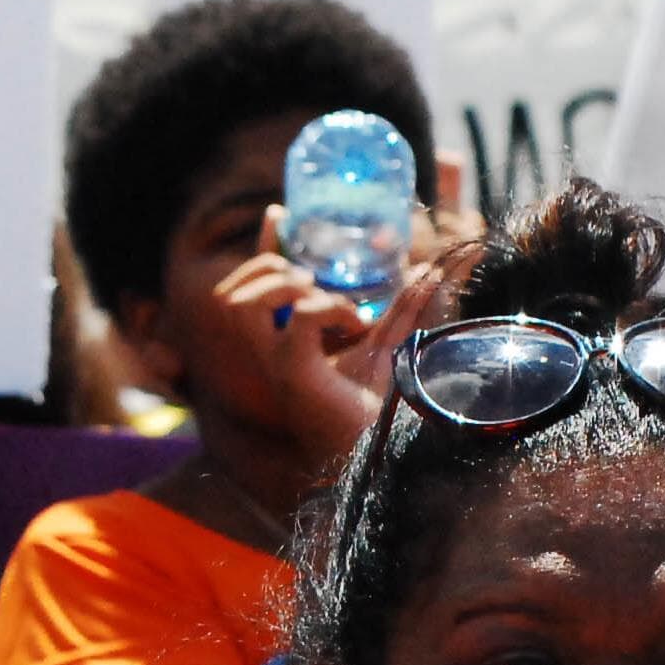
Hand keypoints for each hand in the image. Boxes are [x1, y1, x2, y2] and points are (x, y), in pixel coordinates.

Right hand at [221, 204, 446, 472]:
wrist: (385, 452)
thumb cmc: (382, 409)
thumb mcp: (391, 345)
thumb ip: (402, 310)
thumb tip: (432, 270)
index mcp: (285, 340)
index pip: (257, 284)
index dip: (263, 245)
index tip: (280, 213)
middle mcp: (268, 351)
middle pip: (232, 291)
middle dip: (267, 265)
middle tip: (314, 278)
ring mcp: (273, 363)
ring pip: (240, 302)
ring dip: (283, 284)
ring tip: (326, 297)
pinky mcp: (292, 373)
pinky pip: (297, 320)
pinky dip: (326, 309)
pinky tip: (353, 321)